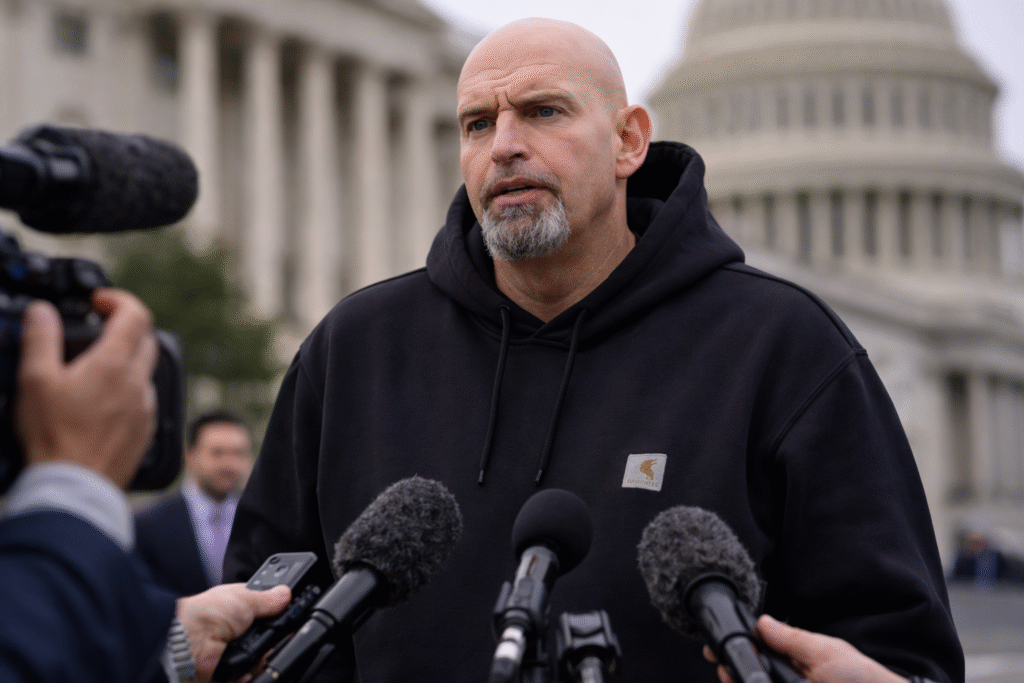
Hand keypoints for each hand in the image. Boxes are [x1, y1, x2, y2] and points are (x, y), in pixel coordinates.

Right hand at [15, 288, 157, 487]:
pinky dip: (128, 390)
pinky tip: (102, 402)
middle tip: (96, 331)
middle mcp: (138, 383)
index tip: (99, 302)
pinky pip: (143, 400)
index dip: (118, 300)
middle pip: (146, 340)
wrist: (75, 485)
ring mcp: (146, 408)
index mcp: (115, 364)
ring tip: (93, 369)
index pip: (136, 314)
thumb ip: (40, 339)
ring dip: (126, 361)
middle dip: (124, 328)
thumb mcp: (35, 380)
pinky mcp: (145, 430)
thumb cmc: (54, 436)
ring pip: (146, 372)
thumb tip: (42, 312)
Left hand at [176, 583, 291, 682]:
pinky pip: (244, 676)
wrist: (190, 641)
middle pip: (264, 638)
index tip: (288, 618)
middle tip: (276, 637)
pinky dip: (247, 675)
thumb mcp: (246, 598)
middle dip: (272, 640)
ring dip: (260, 658)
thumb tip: (285, 593)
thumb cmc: (209, 613)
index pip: (263, 613)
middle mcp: (234, 630)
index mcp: (237, 609)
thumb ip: (269, 598)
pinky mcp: (226, 671)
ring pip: (257, 659)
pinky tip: (246, 669)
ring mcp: (230, 651)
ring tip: (260, 654)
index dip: (276, 617)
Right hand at [703, 615, 907, 682]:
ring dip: (739, 679)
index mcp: (802, 660)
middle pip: (756, 670)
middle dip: (734, 668)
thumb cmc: (865, 681)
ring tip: (729, 675)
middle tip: (721, 666)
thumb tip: (763, 621)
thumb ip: (792, 639)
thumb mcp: (827, 653)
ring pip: (756, 681)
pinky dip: (749, 682)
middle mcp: (794, 677)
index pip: (763, 650)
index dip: (741, 647)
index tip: (718, 648)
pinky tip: (740, 680)